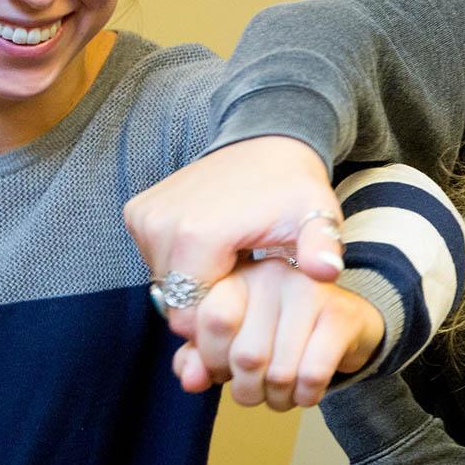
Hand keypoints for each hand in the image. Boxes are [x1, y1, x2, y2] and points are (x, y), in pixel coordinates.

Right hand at [124, 136, 344, 343]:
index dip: (224, 321)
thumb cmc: (292, 188)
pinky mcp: (138, 212)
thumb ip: (322, 247)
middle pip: (175, 304)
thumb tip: (326, 272)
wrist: (265, 143)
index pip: (192, 318)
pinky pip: (155, 260)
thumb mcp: (316, 215)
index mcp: (197, 237)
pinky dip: (181, 263)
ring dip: (195, 284)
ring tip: (231, 263)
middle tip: (244, 284)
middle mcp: (160, 226)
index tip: (252, 303)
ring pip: (163, 285)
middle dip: (208, 305)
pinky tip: (213, 248)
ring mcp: (144, 217)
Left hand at [171, 258, 383, 408]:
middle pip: (247, 356)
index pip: (213, 320)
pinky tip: (306, 393)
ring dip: (278, 399)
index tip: (224, 368)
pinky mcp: (340, 315)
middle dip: (248, 391)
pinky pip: (312, 375)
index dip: (213, 360)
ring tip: (282, 393)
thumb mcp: (233, 342)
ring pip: (279, 372)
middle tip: (257, 390)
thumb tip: (190, 380)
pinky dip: (305, 396)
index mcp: (239, 277)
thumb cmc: (278, 334)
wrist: (344, 324)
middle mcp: (273, 275)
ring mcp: (310, 291)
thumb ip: (200, 359)